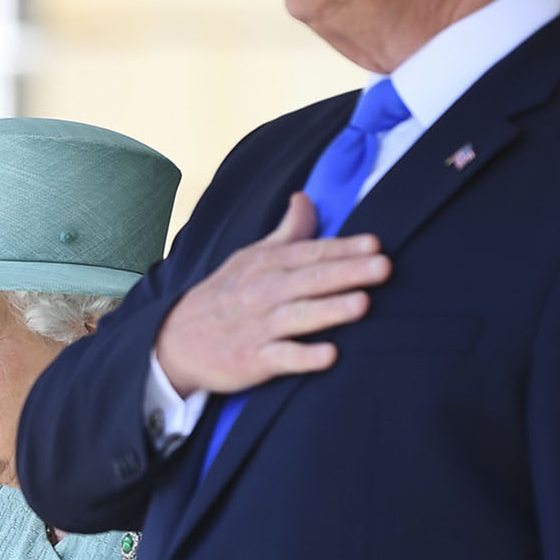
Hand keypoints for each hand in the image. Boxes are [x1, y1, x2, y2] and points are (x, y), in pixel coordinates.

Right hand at [156, 192, 388, 395]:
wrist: (176, 341)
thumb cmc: (225, 296)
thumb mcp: (250, 258)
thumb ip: (287, 232)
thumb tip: (305, 198)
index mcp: (267, 265)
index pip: (310, 252)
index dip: (343, 248)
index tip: (375, 244)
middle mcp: (264, 293)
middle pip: (310, 280)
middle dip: (347, 272)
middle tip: (382, 267)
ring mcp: (258, 327)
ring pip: (298, 316)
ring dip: (329, 310)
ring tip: (362, 304)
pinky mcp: (252, 360)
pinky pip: (281, 358)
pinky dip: (304, 357)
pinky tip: (330, 355)